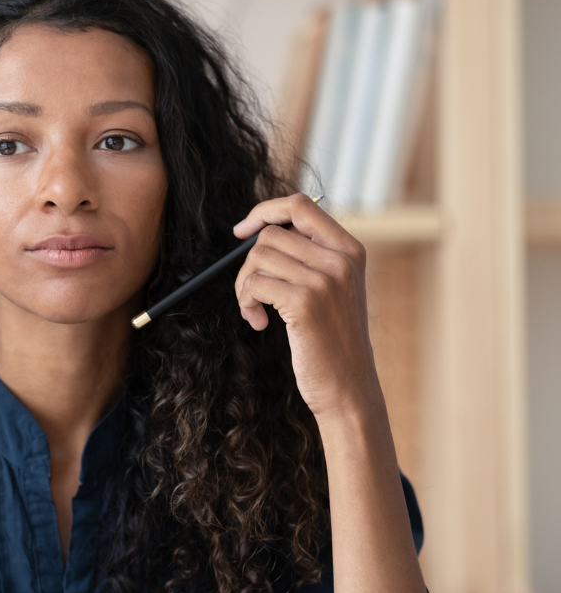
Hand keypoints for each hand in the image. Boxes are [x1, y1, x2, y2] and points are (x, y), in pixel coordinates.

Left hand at [232, 193, 375, 419]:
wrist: (348, 386)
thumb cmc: (330, 340)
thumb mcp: (333, 289)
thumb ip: (310, 257)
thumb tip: (260, 231)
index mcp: (350, 250)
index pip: (301, 206)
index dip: (264, 211)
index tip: (242, 231)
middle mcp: (340, 260)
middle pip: (270, 235)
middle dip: (248, 263)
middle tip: (251, 293)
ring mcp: (325, 280)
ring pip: (258, 258)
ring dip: (244, 286)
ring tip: (255, 311)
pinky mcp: (305, 303)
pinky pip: (254, 284)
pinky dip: (245, 303)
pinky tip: (258, 323)